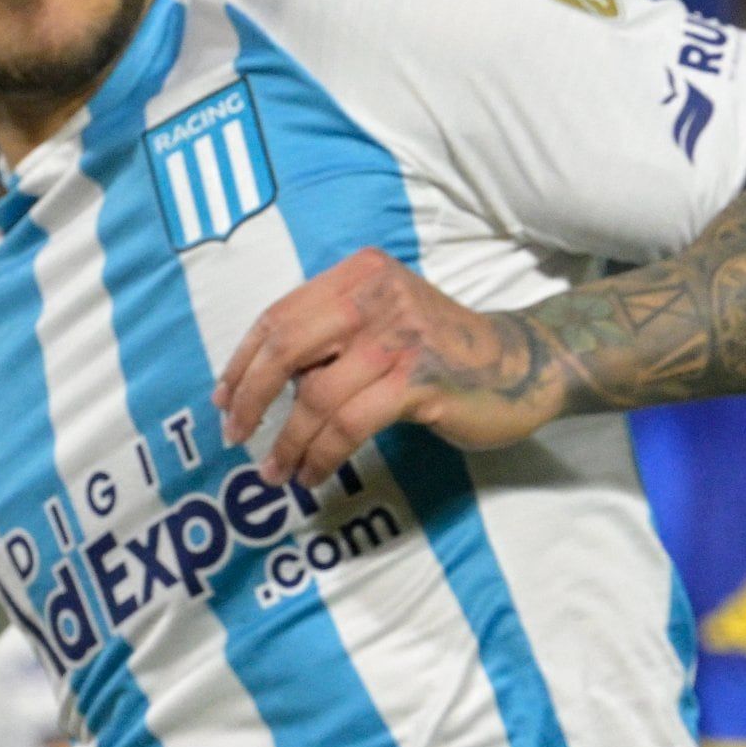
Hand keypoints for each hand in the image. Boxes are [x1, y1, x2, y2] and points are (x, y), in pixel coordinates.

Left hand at [216, 249, 563, 484]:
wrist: (522, 365)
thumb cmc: (442, 349)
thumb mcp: (385, 317)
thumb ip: (334, 332)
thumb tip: (266, 380)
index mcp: (361, 274)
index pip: (279, 316)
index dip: (242, 362)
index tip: (224, 399)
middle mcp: (378, 296)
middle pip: (287, 349)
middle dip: (250, 399)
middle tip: (235, 436)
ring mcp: (401, 338)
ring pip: (317, 397)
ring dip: (288, 442)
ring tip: (278, 471)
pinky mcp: (420, 381)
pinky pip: (350, 425)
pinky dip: (323, 454)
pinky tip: (315, 472)